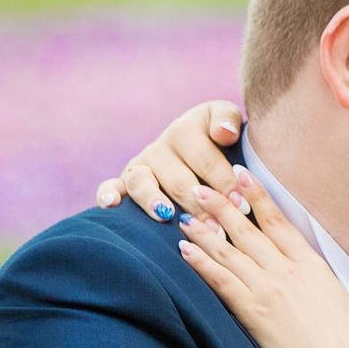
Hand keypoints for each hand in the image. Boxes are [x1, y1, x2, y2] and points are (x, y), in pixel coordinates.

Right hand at [97, 101, 244, 220]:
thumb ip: (226, 120)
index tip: (242, 205)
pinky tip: (111, 205)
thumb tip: (223, 134)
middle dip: (199, 205)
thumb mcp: (225, 119)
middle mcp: (159, 148)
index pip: (206, 160)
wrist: (199, 143)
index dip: (226, 183)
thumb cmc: (218, 136)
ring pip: (141, 183)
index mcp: (185, 130)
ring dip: (154, 201)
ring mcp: (140, 165)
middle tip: (217, 228)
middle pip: (178, 179)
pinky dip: (107, 194)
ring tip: (169, 216)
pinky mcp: (124, 181)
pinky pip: (110, 186)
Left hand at [173, 171, 348, 347]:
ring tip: (185, 214)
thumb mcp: (333, 292)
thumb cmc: (339, 337)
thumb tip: (297, 259)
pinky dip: (202, 263)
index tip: (241, 175)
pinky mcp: (252, 311)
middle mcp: (286, 270)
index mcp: (309, 263)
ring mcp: (268, 289)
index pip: (278, 220)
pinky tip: (185, 250)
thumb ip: (312, 272)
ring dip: (204, 230)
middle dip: (222, 205)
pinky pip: (221, 281)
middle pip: (248, 230)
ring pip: (229, 251)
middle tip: (200, 187)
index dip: (257, 195)